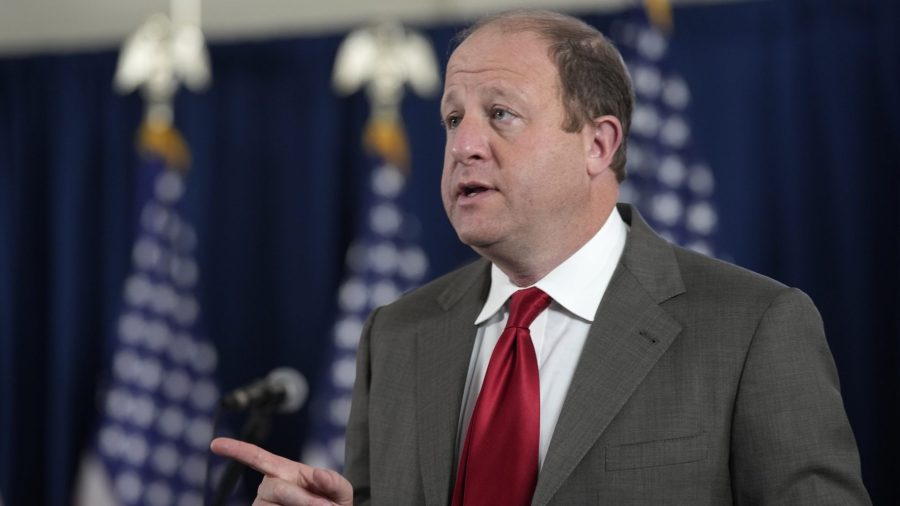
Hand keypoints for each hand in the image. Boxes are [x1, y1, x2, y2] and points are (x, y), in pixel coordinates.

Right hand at [210, 437, 352, 505]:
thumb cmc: (332, 505)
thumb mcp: (340, 492)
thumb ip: (334, 481)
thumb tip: (318, 473)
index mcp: (284, 471)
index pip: (258, 457)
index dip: (237, 450)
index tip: (215, 444)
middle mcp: (268, 488)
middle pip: (277, 489)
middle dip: (303, 499)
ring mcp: (263, 505)